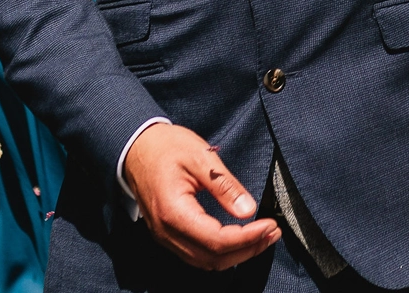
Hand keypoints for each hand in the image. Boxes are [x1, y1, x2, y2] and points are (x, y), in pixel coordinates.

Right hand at [122, 121, 280, 269]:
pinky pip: (196, 254)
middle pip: (213, 258)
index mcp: (174, 212)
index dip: (247, 238)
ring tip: (262, 236)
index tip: (270, 225)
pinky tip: (238, 239)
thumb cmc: (166, 147)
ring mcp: (164, 236)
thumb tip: (248, 210)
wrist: (136, 147)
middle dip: (247, 249)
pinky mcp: (167, 234)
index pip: (217, 240)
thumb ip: (224, 185)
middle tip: (273, 232)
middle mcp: (166, 232)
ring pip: (205, 261)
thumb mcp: (200, 156)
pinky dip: (221, 252)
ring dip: (236, 254)